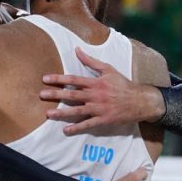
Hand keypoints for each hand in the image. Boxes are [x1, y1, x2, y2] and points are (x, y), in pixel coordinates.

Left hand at [41, 48, 164, 135]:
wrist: (139, 100)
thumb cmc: (122, 84)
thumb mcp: (108, 69)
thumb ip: (91, 61)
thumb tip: (77, 50)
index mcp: (96, 82)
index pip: (74, 79)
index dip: (59, 79)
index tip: (45, 79)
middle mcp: (96, 95)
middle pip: (72, 95)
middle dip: (56, 95)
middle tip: (41, 95)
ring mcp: (99, 108)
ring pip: (77, 111)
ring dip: (62, 113)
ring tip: (48, 114)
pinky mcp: (103, 120)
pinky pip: (87, 124)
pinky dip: (76, 128)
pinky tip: (65, 130)